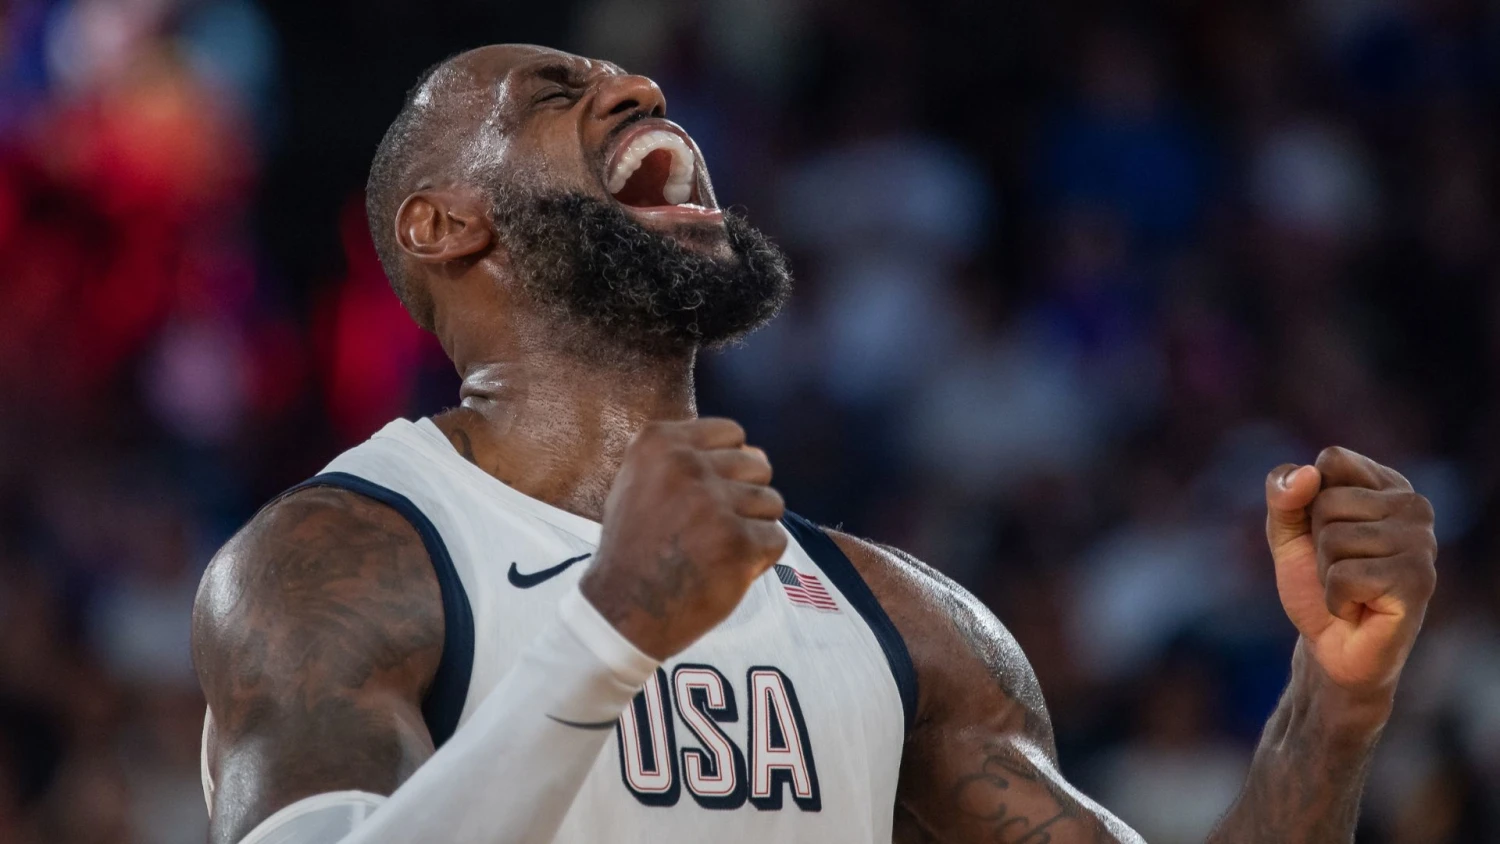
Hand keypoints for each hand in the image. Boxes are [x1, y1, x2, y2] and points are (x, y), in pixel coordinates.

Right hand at [581, 418, 786, 659]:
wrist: (621, 609)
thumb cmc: (636, 546)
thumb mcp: (641, 481)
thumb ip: (691, 458)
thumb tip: (758, 452)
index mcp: (659, 442)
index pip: (732, 433)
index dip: (727, 466)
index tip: (705, 495)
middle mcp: (686, 465)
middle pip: (757, 466)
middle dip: (743, 497)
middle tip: (710, 529)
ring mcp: (714, 504)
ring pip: (772, 502)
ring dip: (753, 528)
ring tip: (716, 549)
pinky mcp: (738, 543)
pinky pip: (776, 539)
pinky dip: (759, 559)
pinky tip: (725, 569)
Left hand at [1265, 447, 1436, 698]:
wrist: (1328, 646)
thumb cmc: (1315, 583)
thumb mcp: (1286, 531)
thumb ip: (1283, 494)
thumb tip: (1307, 473)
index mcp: (1388, 485)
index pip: (1332, 460)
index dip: (1309, 501)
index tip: (1324, 531)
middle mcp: (1415, 508)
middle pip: (1329, 501)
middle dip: (1317, 543)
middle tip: (1339, 569)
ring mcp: (1423, 544)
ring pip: (1335, 539)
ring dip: (1327, 573)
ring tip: (1351, 590)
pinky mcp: (1418, 582)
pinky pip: (1344, 576)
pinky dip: (1336, 598)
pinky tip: (1358, 609)